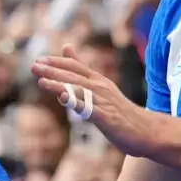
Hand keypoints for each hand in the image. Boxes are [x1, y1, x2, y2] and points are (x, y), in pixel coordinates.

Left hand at [31, 44, 157, 158]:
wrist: (147, 131)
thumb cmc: (120, 111)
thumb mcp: (101, 88)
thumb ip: (82, 72)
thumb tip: (67, 48)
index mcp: (98, 81)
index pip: (75, 67)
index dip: (57, 62)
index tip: (39, 60)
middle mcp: (100, 88)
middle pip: (73, 76)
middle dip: (52, 71)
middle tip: (33, 66)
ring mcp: (103, 102)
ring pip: (79, 91)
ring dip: (59, 86)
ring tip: (41, 81)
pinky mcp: (106, 117)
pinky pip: (89, 108)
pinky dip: (76, 103)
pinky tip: (63, 99)